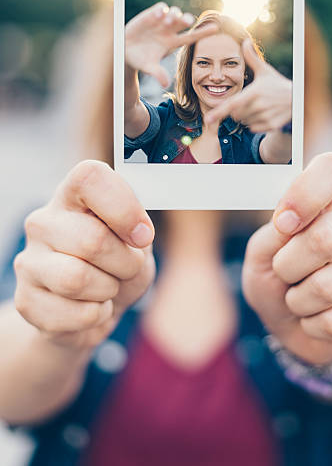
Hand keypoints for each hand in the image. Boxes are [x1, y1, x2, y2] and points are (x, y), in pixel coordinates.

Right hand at [14, 161, 155, 350]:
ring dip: (108, 290)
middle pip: (92, 240)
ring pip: (77, 279)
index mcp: (73, 195)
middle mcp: (43, 221)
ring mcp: (29, 261)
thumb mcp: (138, 242)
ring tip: (107, 287)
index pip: (90, 178)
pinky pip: (75, 314)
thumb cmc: (119, 264)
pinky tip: (92, 306)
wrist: (94, 311)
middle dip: (125, 263)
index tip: (142, 234)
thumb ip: (139, 229)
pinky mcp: (26, 301)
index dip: (124, 208)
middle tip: (127, 268)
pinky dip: (97, 316)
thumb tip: (139, 232)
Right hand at [125, 2, 217, 86]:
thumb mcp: (149, 67)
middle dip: (186, 20)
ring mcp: (160, 22)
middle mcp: (169, 30)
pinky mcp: (150, 15)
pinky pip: (160, 9)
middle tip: (187, 22)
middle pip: (183, 22)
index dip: (203, 32)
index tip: (216, 28)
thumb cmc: (140, 59)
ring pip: (174, 13)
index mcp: (172, 43)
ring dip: (174, 15)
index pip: (191, 37)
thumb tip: (165, 84)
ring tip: (169, 21)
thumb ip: (158, 74)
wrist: (125, 50)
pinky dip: (161, 10)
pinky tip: (160, 14)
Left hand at [205, 38, 291, 130]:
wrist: (299, 98)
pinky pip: (253, 128)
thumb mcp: (265, 71)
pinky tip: (263, 114)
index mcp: (254, 92)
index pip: (232, 104)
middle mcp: (258, 106)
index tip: (208, 119)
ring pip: (244, 122)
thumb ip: (252, 58)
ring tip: (257, 107)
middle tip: (248, 102)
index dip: (218, 112)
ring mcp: (265, 116)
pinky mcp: (271, 125)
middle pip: (235, 115)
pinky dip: (254, 124)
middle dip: (236, 111)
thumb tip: (245, 41)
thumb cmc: (278, 84)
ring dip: (246, 117)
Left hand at [242, 152, 331, 364]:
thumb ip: (271, 235)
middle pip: (325, 238)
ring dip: (299, 301)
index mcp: (324, 201)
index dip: (307, 193)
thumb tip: (289, 222)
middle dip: (288, 267)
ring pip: (328, 287)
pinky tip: (316, 317)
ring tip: (300, 297)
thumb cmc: (275, 278)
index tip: (283, 222)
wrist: (292, 323)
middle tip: (284, 273)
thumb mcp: (260, 254)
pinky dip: (314, 325)